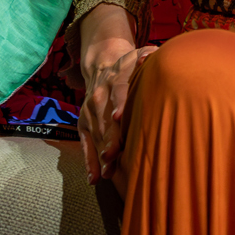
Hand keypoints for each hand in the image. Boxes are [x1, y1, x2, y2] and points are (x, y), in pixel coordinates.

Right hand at [77, 7, 156, 181]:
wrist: (102, 65)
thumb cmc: (130, 66)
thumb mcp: (139, 55)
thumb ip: (147, 56)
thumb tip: (151, 57)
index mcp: (115, 79)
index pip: (118, 90)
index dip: (119, 103)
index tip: (118, 117)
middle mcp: (99, 96)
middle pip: (104, 118)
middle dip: (108, 137)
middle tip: (112, 155)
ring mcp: (90, 111)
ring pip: (95, 134)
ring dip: (100, 153)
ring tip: (107, 172)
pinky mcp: (83, 123)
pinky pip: (84, 143)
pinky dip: (88, 162)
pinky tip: (93, 178)